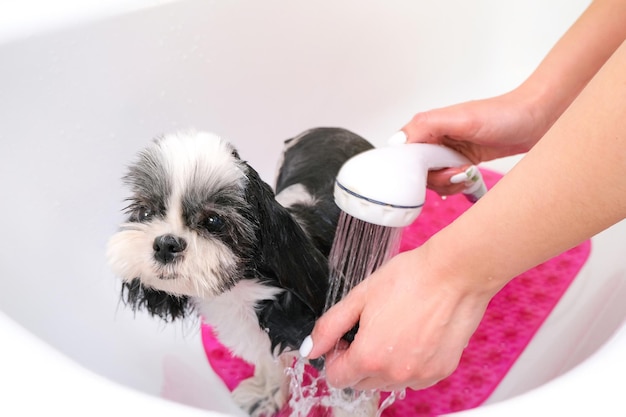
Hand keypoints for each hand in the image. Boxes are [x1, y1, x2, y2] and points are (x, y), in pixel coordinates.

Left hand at [304, 248, 492, 391]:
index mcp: (369, 356)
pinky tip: (415, 335)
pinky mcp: (442, 371)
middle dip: (358, 360)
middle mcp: (395, 374)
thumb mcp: (359, 297)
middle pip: (361, 382)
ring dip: (384, 364)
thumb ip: (330, 326)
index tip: (345, 338)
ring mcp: (421, 376)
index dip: (335, 355)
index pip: (336, 378)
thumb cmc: (410, 279)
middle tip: (370, 329)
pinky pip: (415, 378)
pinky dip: (409, 364)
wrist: (454, 274)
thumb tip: (309, 349)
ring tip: (395, 328)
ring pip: (388, 382)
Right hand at [398, 90, 546, 195]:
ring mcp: (448, 151)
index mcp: (428, 125)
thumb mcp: (463, 118)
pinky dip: (457, 185)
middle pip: (417, 172)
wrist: (538, 119)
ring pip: (433, 180)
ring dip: (449, 184)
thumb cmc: (504, 115)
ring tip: (467, 174)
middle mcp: (434, 138)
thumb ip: (427, 125)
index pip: (403, 154)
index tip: (433, 173)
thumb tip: (397, 142)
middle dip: (436, 178)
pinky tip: (470, 179)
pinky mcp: (461, 161)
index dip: (412, 169)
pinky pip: (448, 181)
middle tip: (458, 173)